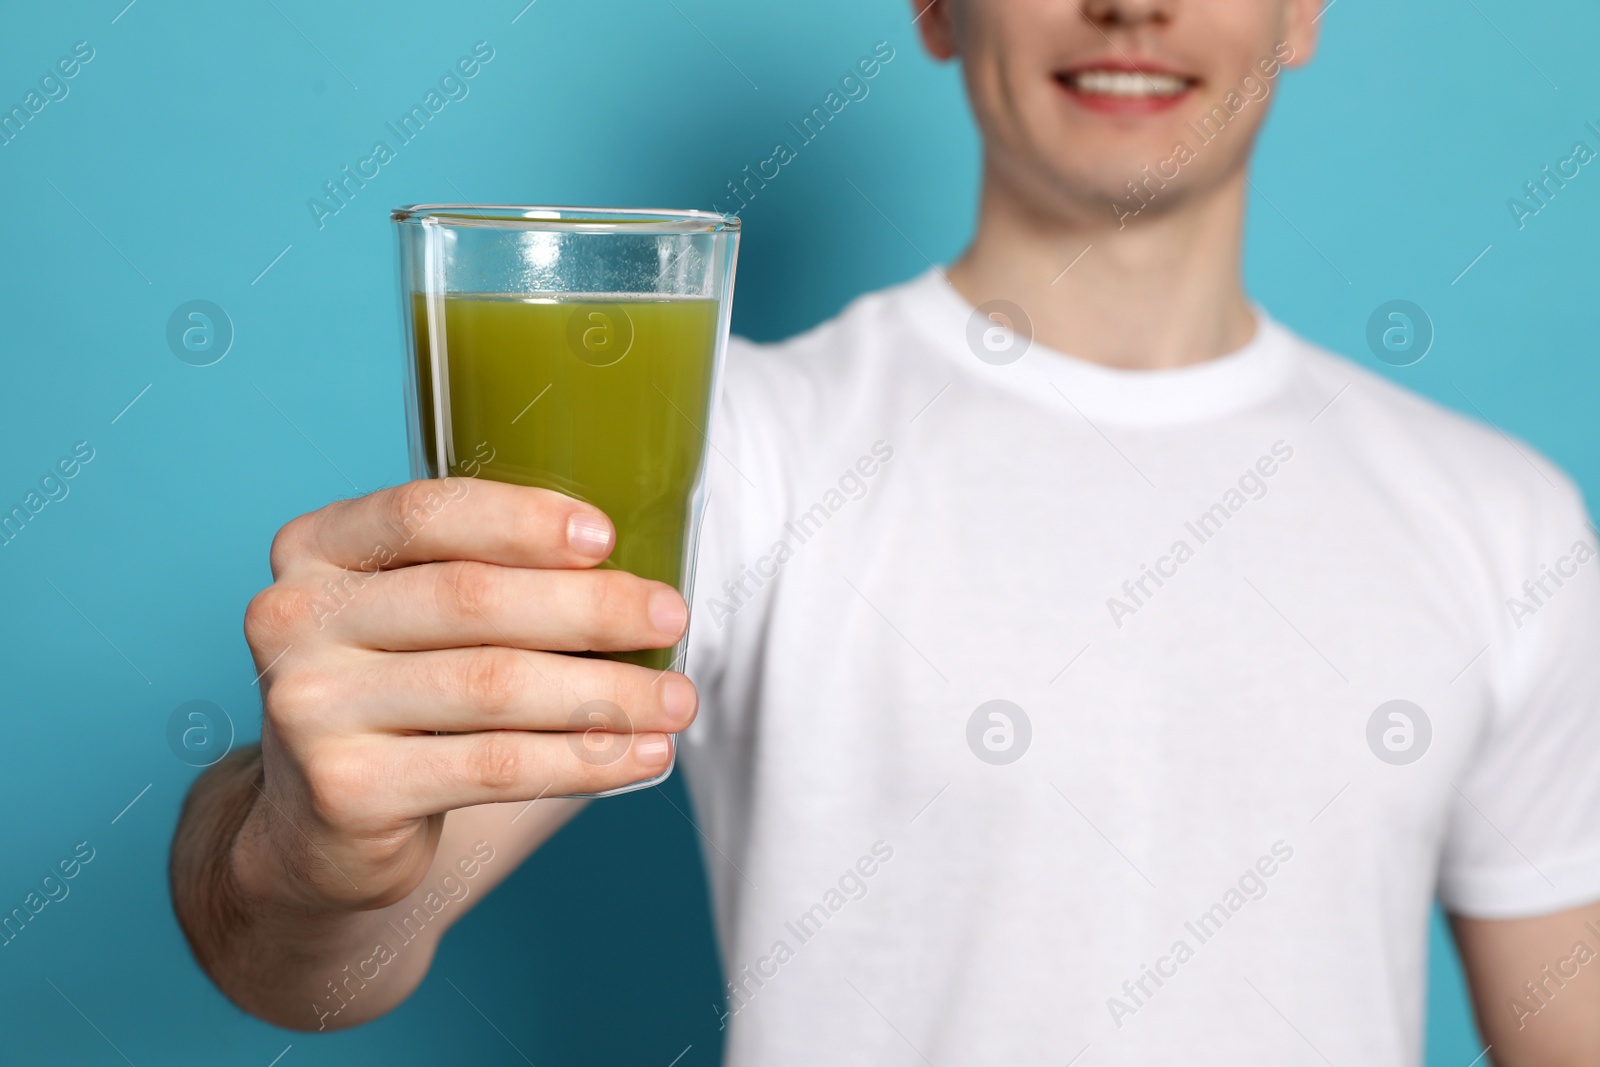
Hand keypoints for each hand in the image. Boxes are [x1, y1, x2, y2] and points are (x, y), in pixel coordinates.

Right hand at [236, 478, 694, 910]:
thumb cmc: (398, 694)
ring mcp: (310, 708)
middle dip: (590, 608)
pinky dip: (583, 759)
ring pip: (493, 686)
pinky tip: (641, 755)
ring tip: (677, 700)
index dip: (520, 520)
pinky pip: (495, 766)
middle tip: (671, 617)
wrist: (317, 826)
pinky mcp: (346, 790)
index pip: (422, 514)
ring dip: (606, 692)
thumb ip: (483, 573)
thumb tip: (634, 568)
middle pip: (469, 600)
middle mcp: (294, 619)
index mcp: (315, 549)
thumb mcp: (412, 614)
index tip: (606, 538)